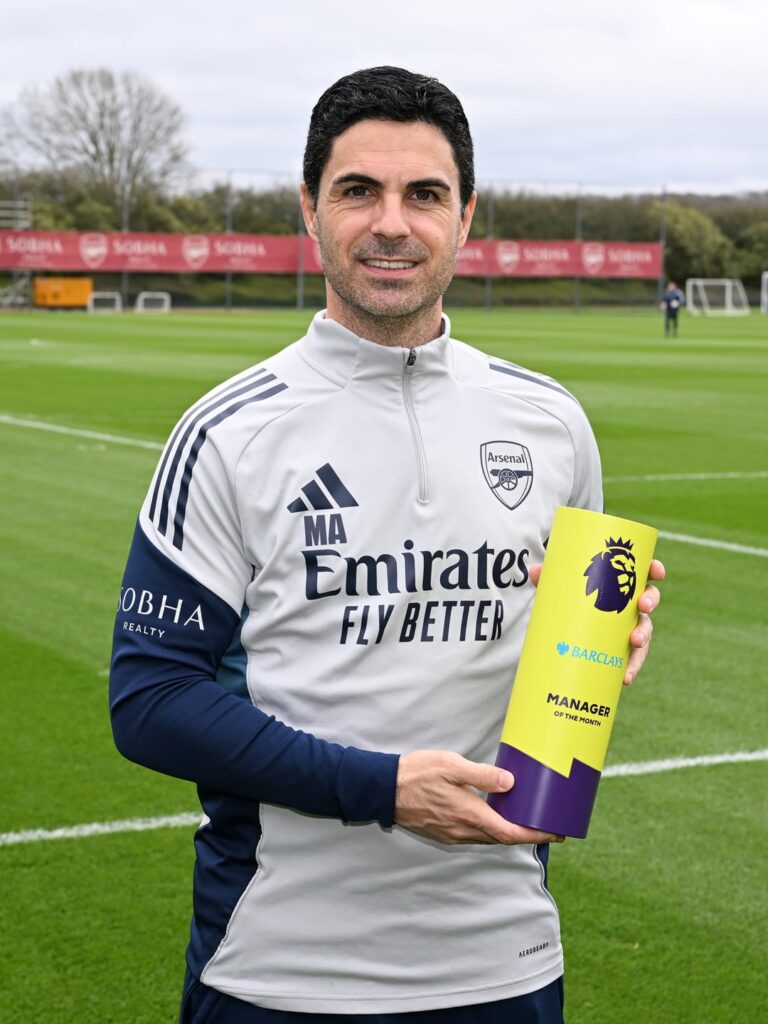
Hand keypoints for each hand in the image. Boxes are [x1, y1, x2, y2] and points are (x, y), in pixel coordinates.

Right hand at [394, 749, 563, 845]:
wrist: (385, 790)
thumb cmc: (417, 774)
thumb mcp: (451, 765)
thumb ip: (482, 775)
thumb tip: (510, 783)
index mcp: (470, 814)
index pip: (510, 833)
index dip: (535, 835)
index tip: (554, 833)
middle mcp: (463, 830)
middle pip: (502, 839)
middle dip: (526, 835)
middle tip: (546, 826)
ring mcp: (452, 834)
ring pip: (488, 839)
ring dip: (507, 833)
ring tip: (523, 821)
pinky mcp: (443, 833)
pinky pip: (474, 836)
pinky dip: (490, 831)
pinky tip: (492, 818)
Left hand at [529, 558, 665, 685]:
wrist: (564, 633)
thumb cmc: (569, 603)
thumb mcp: (559, 592)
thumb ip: (549, 581)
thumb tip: (535, 571)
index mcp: (620, 585)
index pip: (643, 573)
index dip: (655, 569)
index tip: (657, 571)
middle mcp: (629, 606)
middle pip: (649, 600)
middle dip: (650, 600)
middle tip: (642, 606)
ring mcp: (628, 628)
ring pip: (645, 630)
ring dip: (643, 635)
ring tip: (633, 641)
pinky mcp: (622, 651)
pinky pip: (632, 659)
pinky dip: (631, 668)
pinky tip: (625, 678)